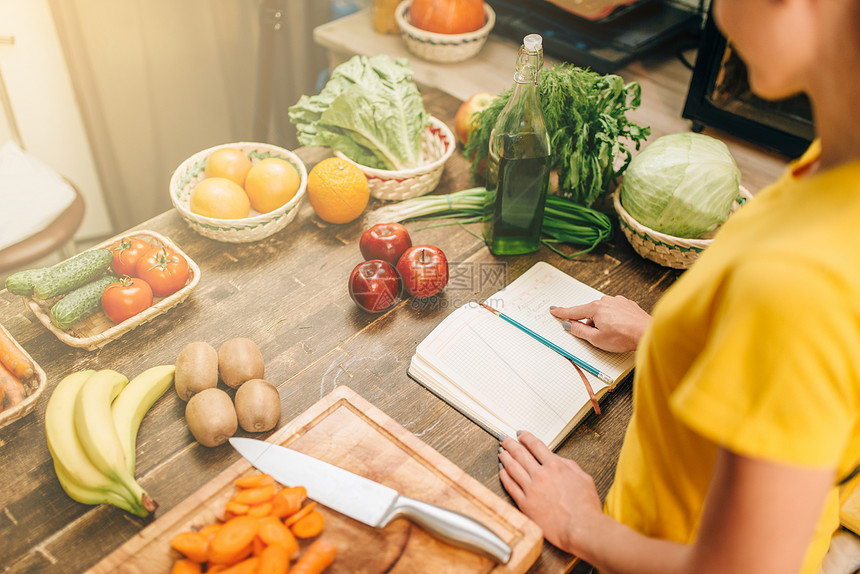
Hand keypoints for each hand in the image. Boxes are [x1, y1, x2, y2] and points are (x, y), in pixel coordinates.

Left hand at [498, 431, 604, 555]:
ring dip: (504, 457)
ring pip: (512, 467)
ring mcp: (531, 489)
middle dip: (510, 443)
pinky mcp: (525, 504)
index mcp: (555, 466)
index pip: (536, 445)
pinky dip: (504, 476)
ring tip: (500, 452)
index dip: (526, 437)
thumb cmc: (585, 507)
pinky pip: (510, 486)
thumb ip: (568, 465)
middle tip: (503, 438)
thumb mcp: (583, 478)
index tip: (520, 434)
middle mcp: (541, 475)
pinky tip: (501, 471)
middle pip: (520, 453)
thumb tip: (556, 458)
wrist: (581, 528)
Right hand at [551, 295, 649, 352]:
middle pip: (590, 313)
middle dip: (591, 324)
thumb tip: (569, 325)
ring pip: (603, 312)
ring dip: (603, 322)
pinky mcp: (628, 304)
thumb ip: (580, 331)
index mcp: (596, 308)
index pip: (574, 311)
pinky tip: (621, 328)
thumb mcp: (596, 339)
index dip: (562, 312)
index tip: (554, 310)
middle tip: (599, 336)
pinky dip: (614, 319)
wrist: (647, 333)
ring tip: (614, 334)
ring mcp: (618, 301)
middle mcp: (606, 300)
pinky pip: (615, 311)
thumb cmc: (624, 337)